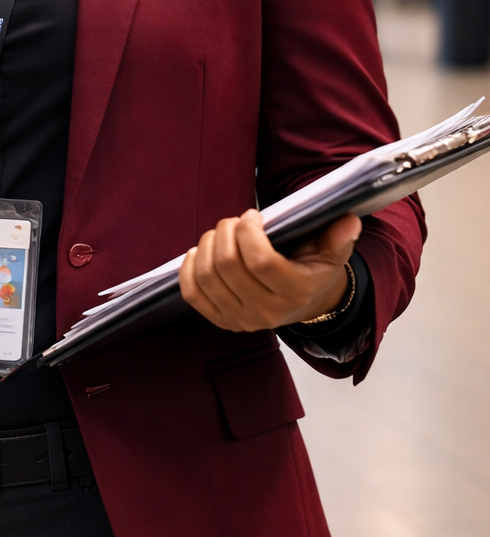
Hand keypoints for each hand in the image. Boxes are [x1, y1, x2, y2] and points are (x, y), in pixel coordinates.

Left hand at [178, 209, 360, 332]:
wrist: (304, 304)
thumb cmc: (312, 271)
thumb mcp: (332, 254)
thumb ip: (339, 238)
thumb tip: (349, 221)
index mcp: (295, 292)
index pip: (260, 261)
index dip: (249, 232)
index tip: (253, 215)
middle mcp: (267, 312)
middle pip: (228, 264)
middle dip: (225, 231)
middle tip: (234, 222)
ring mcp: (241, 320)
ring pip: (207, 275)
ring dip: (207, 244)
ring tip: (221, 233)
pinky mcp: (221, 321)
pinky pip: (193, 293)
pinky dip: (189, 268)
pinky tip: (199, 252)